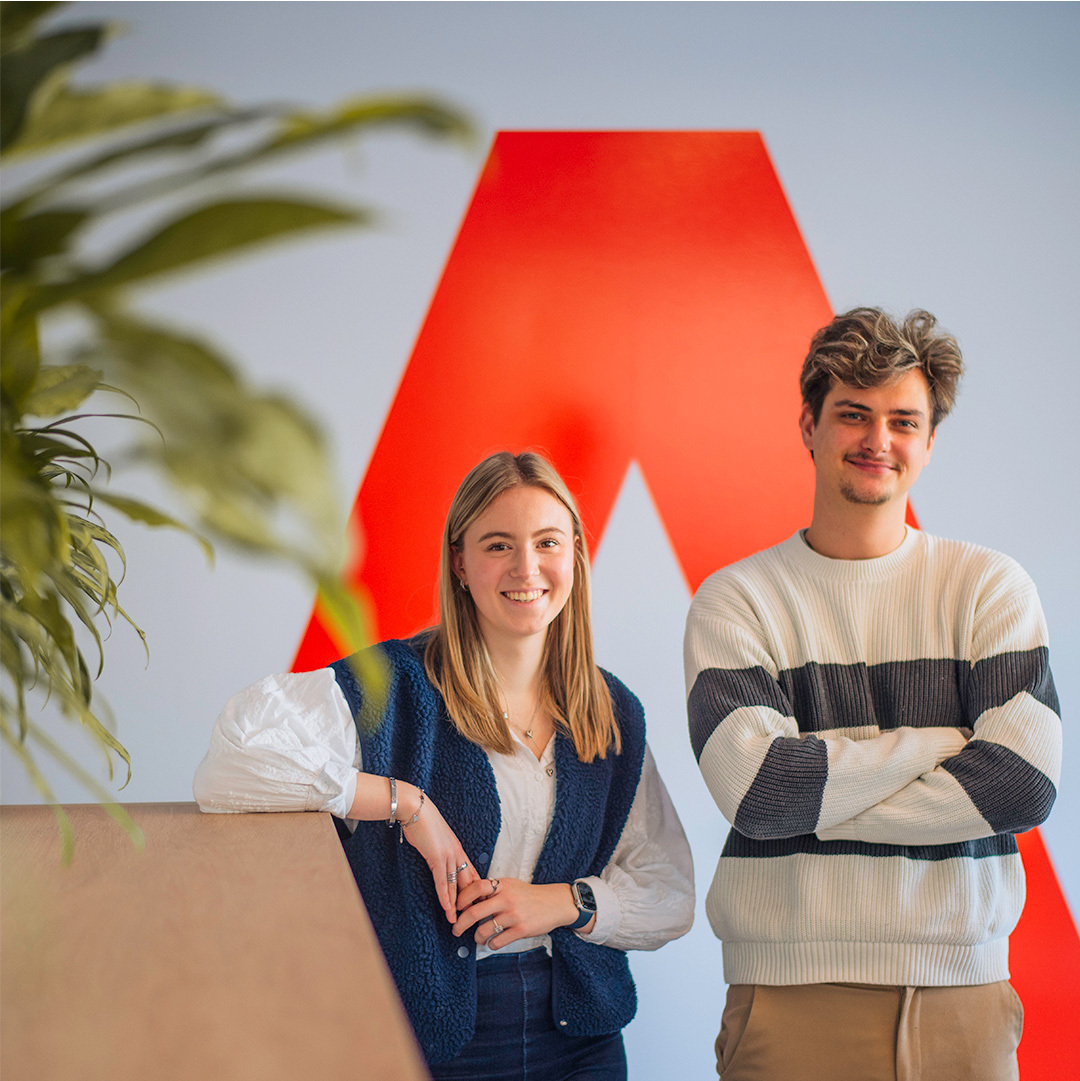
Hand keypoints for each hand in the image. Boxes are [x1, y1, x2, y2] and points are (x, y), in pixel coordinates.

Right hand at [398, 788, 478, 922]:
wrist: (415, 808)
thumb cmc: (422, 822)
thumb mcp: (435, 839)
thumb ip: (438, 851)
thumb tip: (436, 859)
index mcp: (458, 849)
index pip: (471, 873)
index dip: (475, 890)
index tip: (478, 905)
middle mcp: (458, 853)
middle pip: (469, 882)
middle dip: (471, 901)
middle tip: (474, 918)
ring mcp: (449, 855)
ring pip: (457, 885)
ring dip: (457, 905)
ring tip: (458, 921)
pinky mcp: (437, 856)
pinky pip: (443, 881)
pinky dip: (445, 896)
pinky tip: (447, 908)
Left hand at [452, 877, 580, 949]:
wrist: (554, 903)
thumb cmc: (529, 895)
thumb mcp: (511, 885)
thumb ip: (492, 890)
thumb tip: (468, 898)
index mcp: (503, 885)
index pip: (476, 887)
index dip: (462, 898)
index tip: (456, 907)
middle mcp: (507, 899)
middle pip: (474, 912)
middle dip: (460, 924)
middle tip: (455, 930)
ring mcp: (514, 915)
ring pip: (483, 930)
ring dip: (477, 937)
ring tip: (478, 938)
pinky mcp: (521, 930)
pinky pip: (497, 942)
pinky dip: (491, 944)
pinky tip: (492, 942)